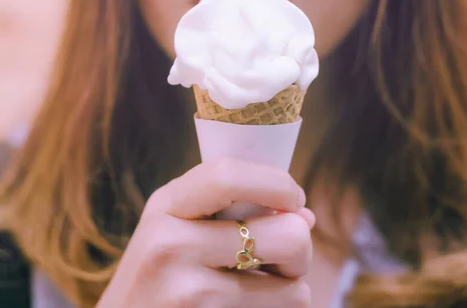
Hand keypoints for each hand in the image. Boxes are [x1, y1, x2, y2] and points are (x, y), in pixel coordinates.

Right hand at [96, 158, 314, 307]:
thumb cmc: (160, 276)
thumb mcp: (177, 229)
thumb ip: (231, 211)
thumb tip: (305, 216)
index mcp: (166, 205)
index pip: (228, 174)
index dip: (278, 184)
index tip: (294, 200)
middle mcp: (169, 243)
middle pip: (287, 234)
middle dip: (300, 249)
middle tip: (281, 260)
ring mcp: (186, 290)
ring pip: (294, 288)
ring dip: (290, 289)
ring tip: (260, 288)